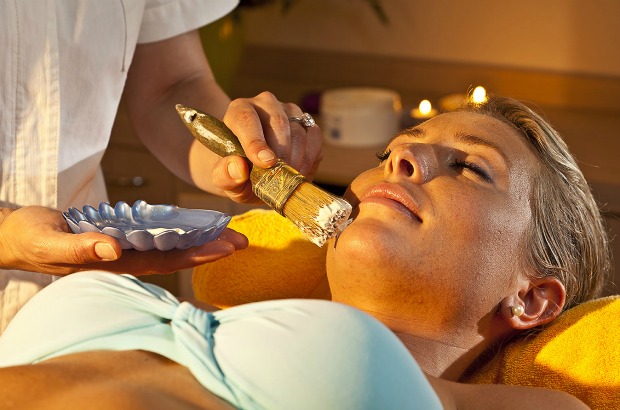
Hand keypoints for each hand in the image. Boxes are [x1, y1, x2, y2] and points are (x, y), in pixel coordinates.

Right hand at [0, 206, 247, 274]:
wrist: (21, 237)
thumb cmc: (32, 241)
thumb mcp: (50, 244)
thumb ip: (79, 249)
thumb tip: (113, 250)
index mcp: (117, 263)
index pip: (166, 261)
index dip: (198, 254)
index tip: (226, 247)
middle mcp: (128, 257)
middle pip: (178, 253)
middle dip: (211, 247)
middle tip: (243, 239)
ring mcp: (127, 246)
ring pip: (172, 242)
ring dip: (201, 236)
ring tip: (229, 229)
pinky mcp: (123, 233)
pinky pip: (157, 231)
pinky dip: (180, 226)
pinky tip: (197, 221)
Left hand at [212, 92, 323, 203]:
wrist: (253, 172)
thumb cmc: (235, 172)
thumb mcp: (223, 179)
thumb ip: (224, 174)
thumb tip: (238, 168)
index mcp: (238, 111)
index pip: (246, 119)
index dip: (256, 141)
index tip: (265, 163)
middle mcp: (264, 104)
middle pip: (278, 122)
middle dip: (281, 153)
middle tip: (280, 177)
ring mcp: (289, 112)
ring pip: (299, 131)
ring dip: (296, 159)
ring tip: (287, 179)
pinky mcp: (307, 125)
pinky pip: (314, 138)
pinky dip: (309, 159)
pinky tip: (298, 173)